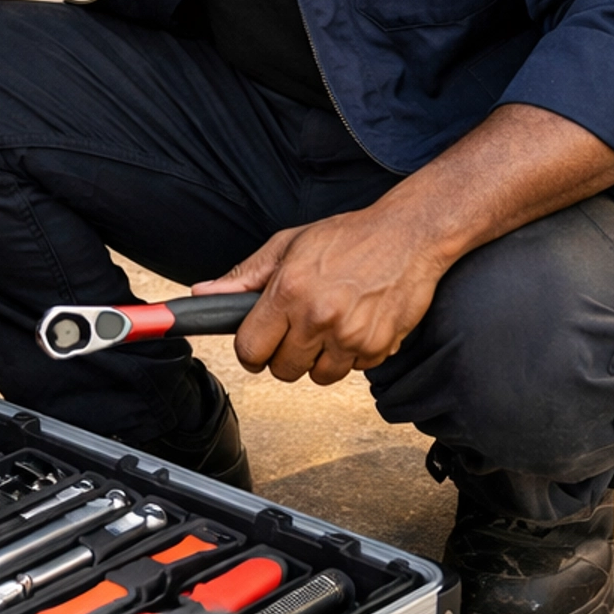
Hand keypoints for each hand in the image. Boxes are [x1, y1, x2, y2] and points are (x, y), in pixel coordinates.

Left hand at [193, 103, 613, 385]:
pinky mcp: (378, 349)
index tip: (259, 341)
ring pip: (317, 377)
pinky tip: (356, 324)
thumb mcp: (289, 244)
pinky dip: (351, 356)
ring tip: (329, 325)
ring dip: (319, 359)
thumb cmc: (347, 237)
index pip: (250, 350)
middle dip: (284, 354)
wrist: (410, 236)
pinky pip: (352, 371)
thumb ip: (245, 275)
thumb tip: (203, 293)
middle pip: (281, 370)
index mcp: (289, 291)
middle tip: (298, 328)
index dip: (251, 348)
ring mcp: (350, 336)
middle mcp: (318, 317)